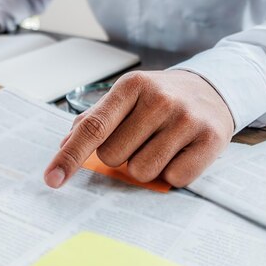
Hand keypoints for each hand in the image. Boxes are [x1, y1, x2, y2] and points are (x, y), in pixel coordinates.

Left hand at [44, 70, 234, 188]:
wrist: (213, 89)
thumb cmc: (159, 99)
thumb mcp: (127, 97)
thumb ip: (94, 120)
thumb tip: (64, 145)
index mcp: (131, 86)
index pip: (93, 128)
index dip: (69, 156)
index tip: (52, 179)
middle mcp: (159, 99)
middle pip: (113, 156)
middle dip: (120, 155)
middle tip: (140, 138)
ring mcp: (186, 119)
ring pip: (141, 171)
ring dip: (145, 166)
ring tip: (160, 145)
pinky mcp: (211, 140)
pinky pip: (174, 179)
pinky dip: (172, 173)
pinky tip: (181, 152)